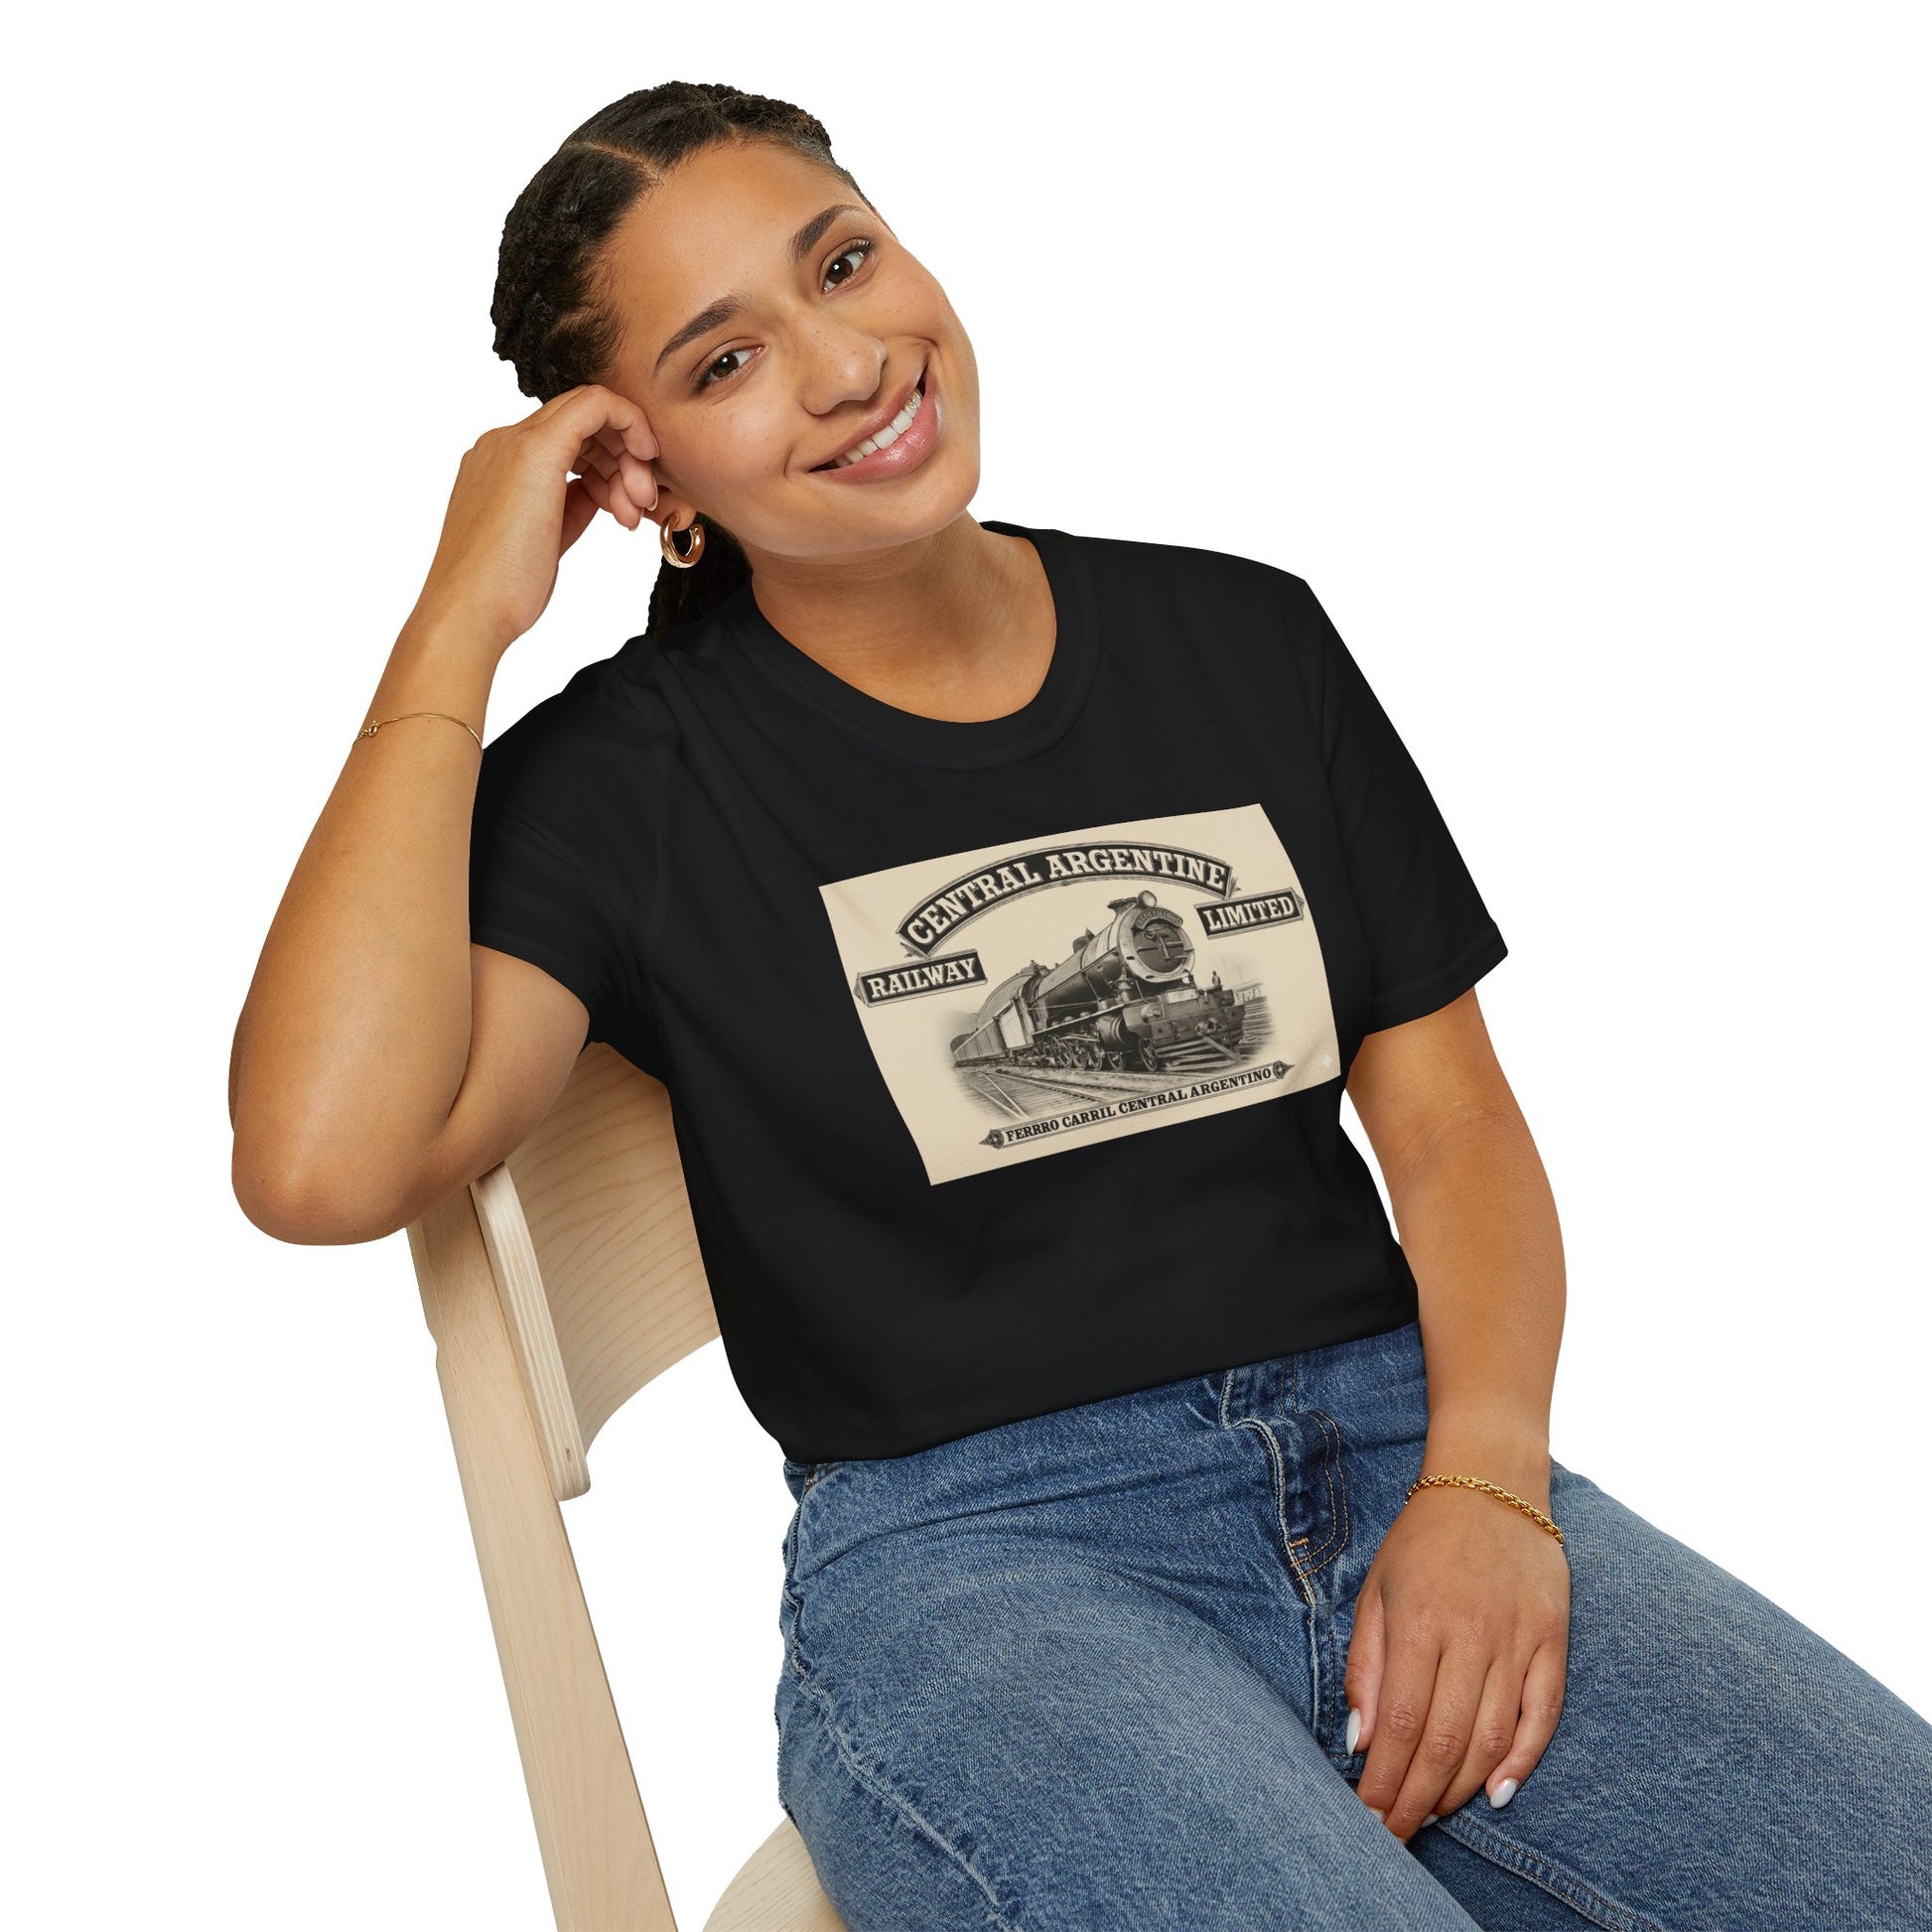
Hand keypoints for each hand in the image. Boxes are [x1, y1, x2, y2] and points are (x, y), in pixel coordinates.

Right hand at [411, 383, 659, 658]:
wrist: (470, 610)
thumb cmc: (503, 590)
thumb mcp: (547, 537)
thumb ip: (570, 505)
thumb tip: (601, 491)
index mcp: (499, 464)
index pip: (567, 439)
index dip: (607, 464)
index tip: (627, 502)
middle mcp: (502, 443)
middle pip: (581, 424)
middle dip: (623, 459)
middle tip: (640, 506)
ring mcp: (514, 442)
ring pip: (591, 413)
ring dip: (628, 457)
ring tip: (634, 512)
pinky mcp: (535, 449)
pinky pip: (596, 405)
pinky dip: (630, 424)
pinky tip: (645, 459)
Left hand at [1343, 1478, 1570, 1839]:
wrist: (1491, 1483)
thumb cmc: (1423, 1540)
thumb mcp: (1376, 1590)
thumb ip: (1366, 1666)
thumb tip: (1360, 1741)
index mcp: (1419, 1620)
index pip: (1401, 1723)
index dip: (1385, 1780)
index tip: (1369, 1817)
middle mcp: (1471, 1634)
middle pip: (1445, 1741)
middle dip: (1417, 1799)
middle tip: (1397, 1834)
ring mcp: (1518, 1638)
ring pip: (1492, 1738)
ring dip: (1461, 1788)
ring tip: (1433, 1814)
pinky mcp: (1553, 1640)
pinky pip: (1543, 1714)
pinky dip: (1523, 1760)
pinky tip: (1497, 1792)